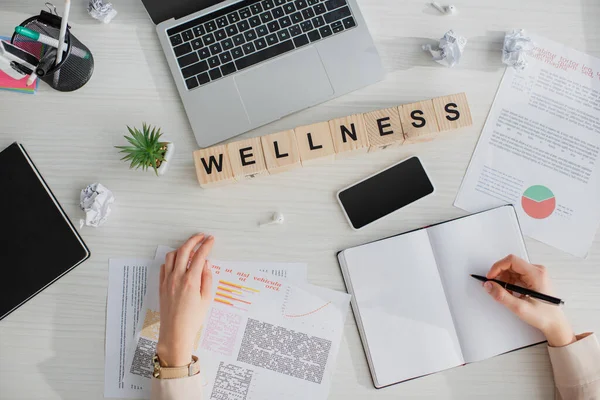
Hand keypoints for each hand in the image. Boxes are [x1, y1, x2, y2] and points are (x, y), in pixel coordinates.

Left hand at [156, 234, 214, 365]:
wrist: (175, 333)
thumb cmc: (193, 319)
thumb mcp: (206, 299)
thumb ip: (207, 279)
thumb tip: (206, 264)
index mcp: (191, 281)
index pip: (200, 256)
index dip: (206, 245)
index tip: (211, 239)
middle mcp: (177, 278)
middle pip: (184, 251)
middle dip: (193, 240)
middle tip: (201, 237)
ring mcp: (167, 281)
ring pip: (172, 256)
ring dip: (181, 249)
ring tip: (190, 250)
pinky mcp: (161, 286)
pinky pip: (164, 267)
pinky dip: (172, 261)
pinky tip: (178, 263)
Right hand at [484, 255, 575, 346]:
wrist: (555, 323)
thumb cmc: (545, 316)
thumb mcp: (520, 308)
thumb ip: (502, 296)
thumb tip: (489, 285)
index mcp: (536, 274)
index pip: (512, 260)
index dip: (497, 267)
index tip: (490, 277)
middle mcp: (537, 271)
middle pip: (511, 264)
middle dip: (500, 275)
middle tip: (495, 287)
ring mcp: (536, 274)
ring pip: (513, 270)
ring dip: (505, 280)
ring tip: (506, 293)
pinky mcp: (534, 278)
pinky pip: (517, 275)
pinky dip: (510, 282)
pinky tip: (511, 293)